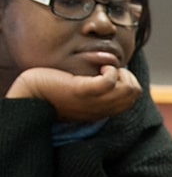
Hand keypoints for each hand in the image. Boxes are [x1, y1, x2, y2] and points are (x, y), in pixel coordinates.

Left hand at [6, 65, 140, 120]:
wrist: (30, 97)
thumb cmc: (54, 91)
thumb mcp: (82, 94)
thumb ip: (98, 90)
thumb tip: (111, 73)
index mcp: (104, 110)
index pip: (133, 99)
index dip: (128, 82)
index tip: (111, 74)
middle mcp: (103, 109)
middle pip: (135, 92)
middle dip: (128, 75)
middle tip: (109, 70)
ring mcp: (94, 102)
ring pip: (129, 88)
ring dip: (121, 72)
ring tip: (104, 68)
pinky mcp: (83, 91)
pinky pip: (108, 82)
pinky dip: (109, 69)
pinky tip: (99, 66)